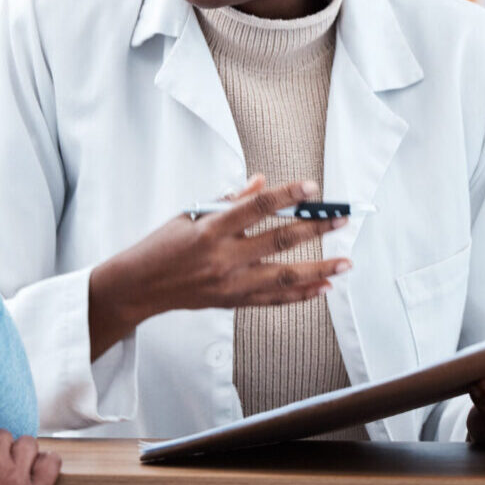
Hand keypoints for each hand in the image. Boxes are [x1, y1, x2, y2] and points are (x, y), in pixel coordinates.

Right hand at [87, 175, 352, 359]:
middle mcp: (222, 258)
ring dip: (319, 269)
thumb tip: (263, 182)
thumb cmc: (162, 245)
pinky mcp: (233, 302)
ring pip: (284, 277)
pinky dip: (301, 294)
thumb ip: (229, 199)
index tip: (312, 187)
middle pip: (278, 242)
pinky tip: (323, 286)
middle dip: (314, 229)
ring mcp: (230, 284)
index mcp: (210, 229)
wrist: (139, 287)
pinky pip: (274, 299)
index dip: (286, 196)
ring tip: (345, 262)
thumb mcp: (191, 213)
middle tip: (341, 219)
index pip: (255, 208)